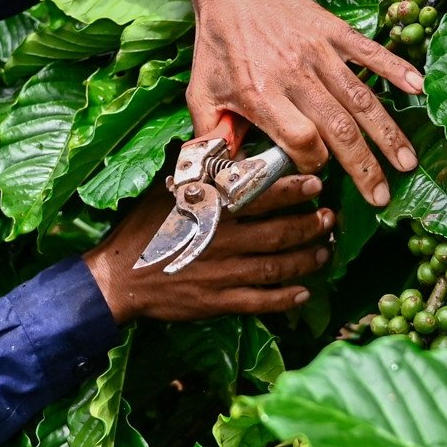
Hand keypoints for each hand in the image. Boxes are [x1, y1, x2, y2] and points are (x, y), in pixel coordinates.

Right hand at [83, 174, 333, 322]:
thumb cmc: (141, 229)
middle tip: (329, 219)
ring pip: (278, 267)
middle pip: (280, 232)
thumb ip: (197, 171)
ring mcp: (224, 274)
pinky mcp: (220, 302)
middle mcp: (224, 239)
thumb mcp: (166, 190)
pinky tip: (304, 293)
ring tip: (324, 251)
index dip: (293, 190)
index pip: (261, 194)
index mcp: (212, 208)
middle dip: (311, 226)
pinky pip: (262, 302)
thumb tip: (220, 144)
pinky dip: (286, 299)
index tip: (315, 184)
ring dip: (307, 260)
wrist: (117, 278)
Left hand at [179, 0, 422, 206]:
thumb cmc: (218, 47)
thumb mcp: (201, 92)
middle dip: (364, 166)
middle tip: (383, 196)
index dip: (313, 162)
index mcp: (260, 93)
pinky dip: (395, 69)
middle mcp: (293, 74)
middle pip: (338, 127)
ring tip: (407, 162)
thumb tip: (219, 176)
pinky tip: (418, 90)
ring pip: (360, 97)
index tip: (318, 172)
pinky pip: (368, 51)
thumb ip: (210, 135)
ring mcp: (316, 51)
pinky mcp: (332, 30)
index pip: (300, 139)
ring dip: (386, 132)